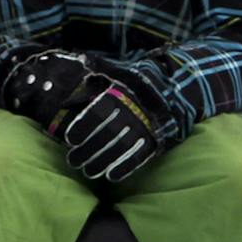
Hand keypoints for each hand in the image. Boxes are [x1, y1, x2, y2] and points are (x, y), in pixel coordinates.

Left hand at [2, 49, 167, 182]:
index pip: (99, 112)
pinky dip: (125, 167)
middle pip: (106, 134)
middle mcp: (132, 111)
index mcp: (120, 95)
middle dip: (88, 150)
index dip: (83, 126)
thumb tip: (77, 64)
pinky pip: (139, 156)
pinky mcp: (154, 140)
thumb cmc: (133, 84)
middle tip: (72, 161)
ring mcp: (145, 127)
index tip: (70, 139)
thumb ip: (97, 74)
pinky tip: (111, 176)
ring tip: (87, 171)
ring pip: (120, 148)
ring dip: (101, 161)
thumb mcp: (116, 74)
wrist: (171, 90)